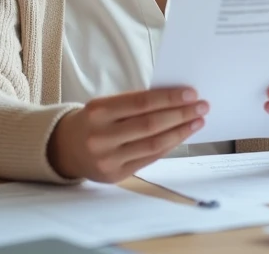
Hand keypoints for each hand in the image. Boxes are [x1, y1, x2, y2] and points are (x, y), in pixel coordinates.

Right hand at [48, 87, 207, 181]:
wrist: (65, 148)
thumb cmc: (94, 121)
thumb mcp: (105, 105)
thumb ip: (135, 103)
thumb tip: (175, 99)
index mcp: (98, 111)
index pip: (141, 102)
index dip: (169, 98)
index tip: (191, 93)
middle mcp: (101, 136)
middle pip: (150, 124)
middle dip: (181, 114)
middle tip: (202, 106)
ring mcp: (108, 159)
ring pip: (153, 144)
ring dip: (180, 131)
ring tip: (198, 121)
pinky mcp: (115, 175)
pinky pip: (149, 158)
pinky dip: (169, 145)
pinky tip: (181, 136)